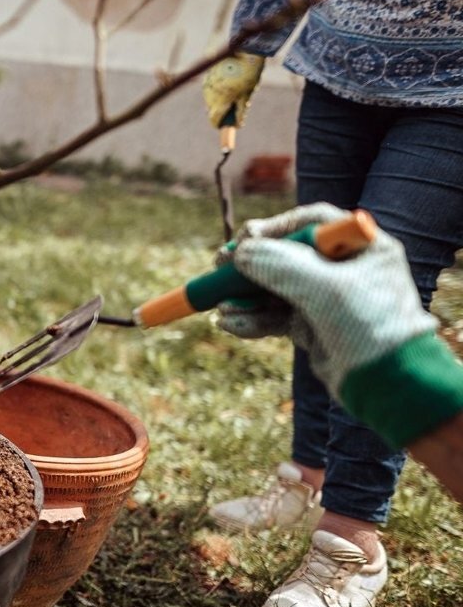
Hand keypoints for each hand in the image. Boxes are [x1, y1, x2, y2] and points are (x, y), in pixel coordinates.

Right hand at [202, 52, 264, 127]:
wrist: (244, 49)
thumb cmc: (248, 74)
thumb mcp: (247, 94)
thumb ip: (241, 111)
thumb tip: (238, 124)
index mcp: (220, 101)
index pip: (213, 120)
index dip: (219, 125)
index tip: (225, 126)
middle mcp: (210, 95)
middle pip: (212, 110)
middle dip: (221, 111)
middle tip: (235, 105)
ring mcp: (207, 85)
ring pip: (211, 100)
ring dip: (219, 100)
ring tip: (234, 90)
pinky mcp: (207, 77)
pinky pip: (210, 90)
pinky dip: (218, 90)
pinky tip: (228, 82)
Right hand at [216, 203, 436, 397]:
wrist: (388, 384)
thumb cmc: (367, 327)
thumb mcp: (322, 288)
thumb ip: (278, 264)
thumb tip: (240, 253)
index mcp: (361, 247)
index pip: (311, 221)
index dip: (275, 227)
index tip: (245, 239)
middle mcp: (343, 268)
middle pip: (285, 255)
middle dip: (250, 266)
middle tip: (218, 270)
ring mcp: (326, 298)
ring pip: (274, 288)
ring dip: (245, 298)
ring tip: (221, 309)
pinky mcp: (312, 326)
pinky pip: (274, 316)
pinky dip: (252, 320)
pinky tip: (231, 324)